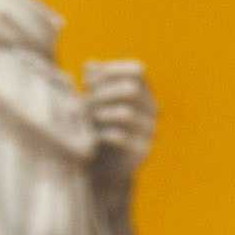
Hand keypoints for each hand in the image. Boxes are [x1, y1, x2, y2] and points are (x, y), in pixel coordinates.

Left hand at [83, 59, 155, 178]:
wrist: (103, 170)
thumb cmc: (97, 129)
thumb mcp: (94, 103)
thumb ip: (93, 83)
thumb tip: (90, 64)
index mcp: (144, 91)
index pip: (136, 70)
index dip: (111, 71)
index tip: (86, 81)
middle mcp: (152, 108)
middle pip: (131, 89)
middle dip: (103, 93)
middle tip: (83, 102)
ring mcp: (150, 130)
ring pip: (126, 113)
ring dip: (100, 113)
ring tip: (84, 119)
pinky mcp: (143, 151)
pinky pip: (123, 137)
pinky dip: (103, 134)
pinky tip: (91, 136)